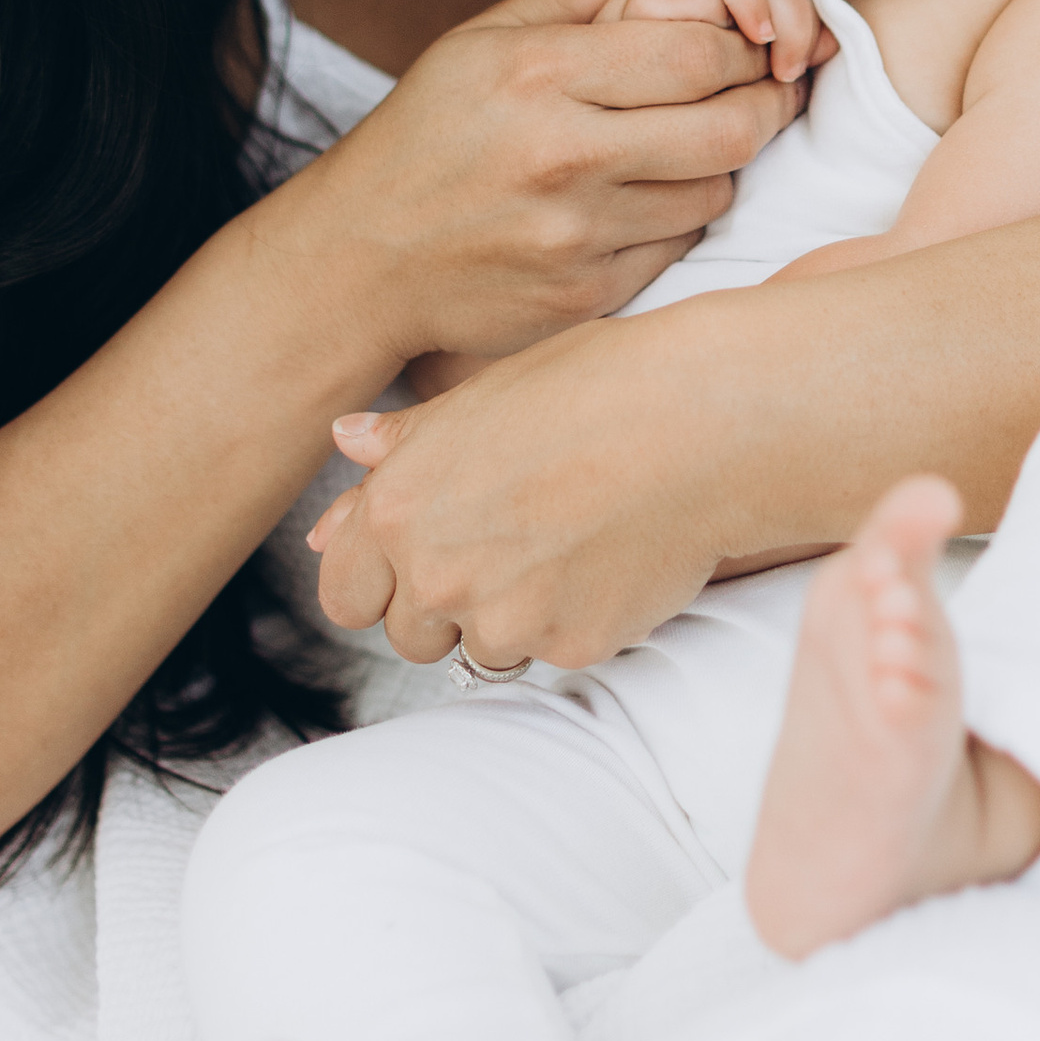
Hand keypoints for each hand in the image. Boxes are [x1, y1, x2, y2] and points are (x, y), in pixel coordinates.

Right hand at [293, 0, 800, 369]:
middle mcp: (563, 154)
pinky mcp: (586, 292)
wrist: (360, 257)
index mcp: (538, 75)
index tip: (745, 42)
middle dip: (763, 103)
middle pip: (729, 127)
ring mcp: (577, 232)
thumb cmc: (424, 136)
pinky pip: (679, 246)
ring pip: (714, 190)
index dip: (742, 45)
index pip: (696, 52)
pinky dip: (679, 217)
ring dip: (720, 163)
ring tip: (692, 139)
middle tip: (763, 89)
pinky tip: (649, 196)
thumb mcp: (480, 42)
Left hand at [311, 296, 816, 667]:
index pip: (345, 596)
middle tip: (508, 549)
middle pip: (410, 637)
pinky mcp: (571, 646)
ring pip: (487, 650)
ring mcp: (504, 619)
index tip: (422, 561)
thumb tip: (346, 441)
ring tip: (567, 544)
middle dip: (447, 609)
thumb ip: (404, 439)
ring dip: (515, 617)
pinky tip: (608, 559)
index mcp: (398, 509)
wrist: (694, 422)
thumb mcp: (481, 396)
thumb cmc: (591, 388)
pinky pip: (557, 652)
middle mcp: (437, 574)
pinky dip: (577, 620)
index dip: (382, 582)